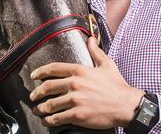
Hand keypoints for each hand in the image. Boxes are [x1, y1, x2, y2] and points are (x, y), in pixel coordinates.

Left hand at [29, 37, 143, 128]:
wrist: (127, 105)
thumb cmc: (117, 86)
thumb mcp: (107, 65)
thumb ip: (96, 52)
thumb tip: (91, 40)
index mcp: (79, 71)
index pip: (53, 69)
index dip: (40, 72)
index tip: (34, 75)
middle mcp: (75, 84)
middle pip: (48, 87)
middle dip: (37, 93)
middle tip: (33, 96)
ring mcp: (75, 100)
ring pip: (51, 104)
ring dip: (41, 108)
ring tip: (38, 110)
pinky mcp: (78, 114)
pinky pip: (58, 117)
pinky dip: (50, 120)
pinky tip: (48, 120)